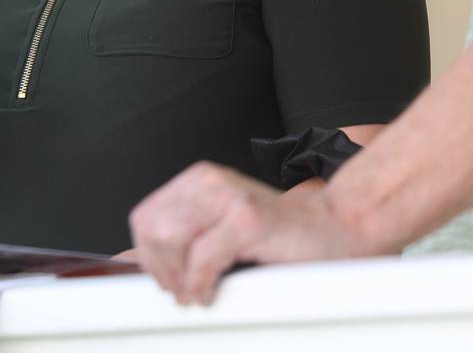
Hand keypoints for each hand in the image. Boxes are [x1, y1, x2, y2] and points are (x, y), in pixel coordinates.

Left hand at [128, 162, 373, 304]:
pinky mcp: (248, 219)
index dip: (147, 256)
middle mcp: (211, 181)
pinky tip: (213, 291)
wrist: (335, 228)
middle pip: (151, 228)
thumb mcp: (222, 228)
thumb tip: (137, 263)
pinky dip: (201, 284)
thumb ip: (186, 238)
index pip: (145, 216)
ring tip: (196, 291)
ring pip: (170, 239)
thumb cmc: (282, 236)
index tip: (165, 278)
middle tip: (180, 290)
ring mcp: (230, 197)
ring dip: (178, 278)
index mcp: (200, 180)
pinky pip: (202, 259)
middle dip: (160, 269)